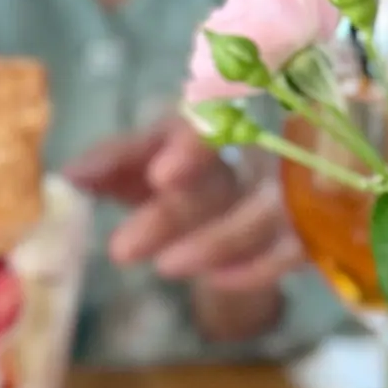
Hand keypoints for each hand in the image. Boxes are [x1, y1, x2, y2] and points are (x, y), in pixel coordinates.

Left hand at [67, 120, 303, 343]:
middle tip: (122, 250)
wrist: (274, 191)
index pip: (214, 116)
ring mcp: (298, 183)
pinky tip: (217, 281)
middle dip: (173, 212)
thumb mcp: (161, 155)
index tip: (161, 174)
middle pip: (227, 172)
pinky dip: (257, 267)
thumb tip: (70, 177)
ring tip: (165, 269)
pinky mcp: (317, 226)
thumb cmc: (204, 164)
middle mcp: (272, 136)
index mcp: (231, 106)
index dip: (191, 143)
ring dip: (214, 242)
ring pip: (263, 212)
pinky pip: (293, 249)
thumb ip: (119, 162)